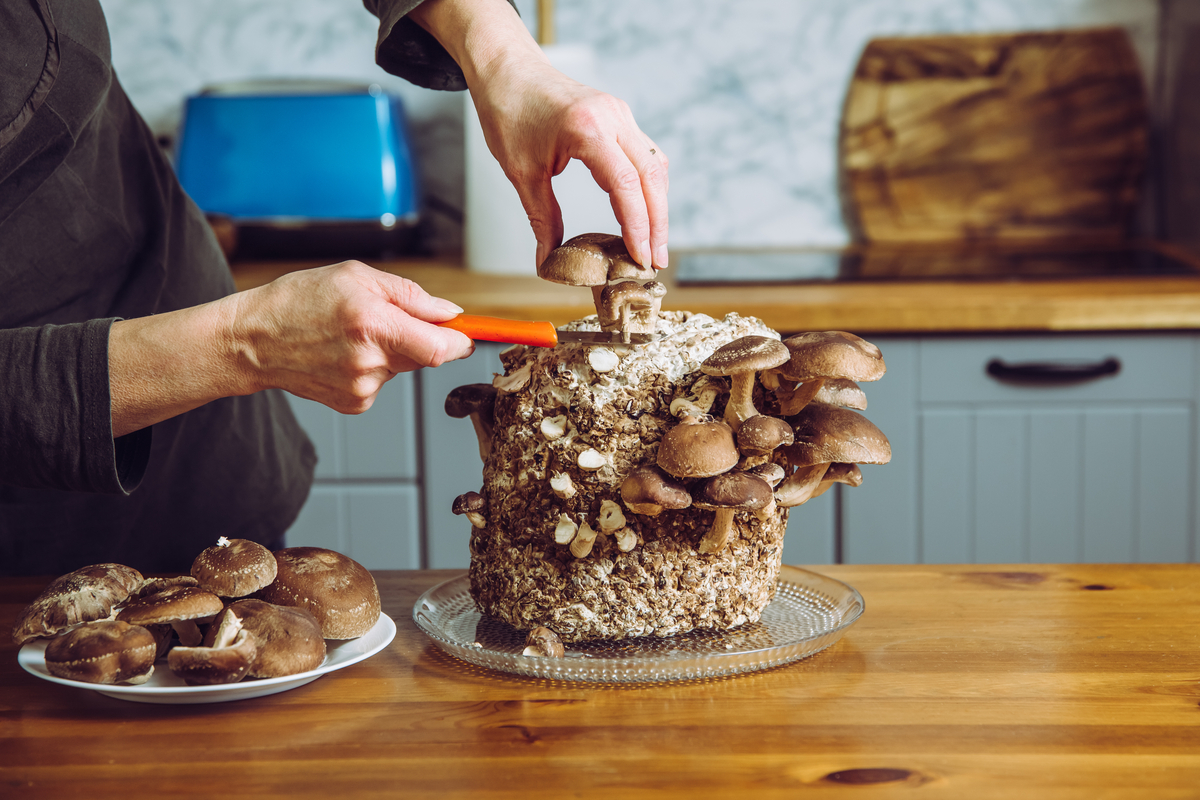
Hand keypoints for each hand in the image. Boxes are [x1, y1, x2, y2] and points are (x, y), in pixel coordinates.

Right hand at [229, 262, 473, 412]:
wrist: (252, 340)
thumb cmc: (300, 300)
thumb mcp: (357, 278)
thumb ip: (411, 296)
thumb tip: (450, 313)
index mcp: (374, 324)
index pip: (441, 348)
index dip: (461, 342)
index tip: (470, 334)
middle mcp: (370, 361)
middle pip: (425, 356)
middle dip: (419, 336)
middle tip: (387, 319)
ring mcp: (362, 388)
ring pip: (402, 367)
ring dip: (392, 350)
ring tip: (351, 335)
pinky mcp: (354, 404)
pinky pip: (383, 381)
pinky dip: (373, 366)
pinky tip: (342, 355)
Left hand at [409, 0, 668, 270]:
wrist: (506, 69)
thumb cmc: (508, 112)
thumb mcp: (520, 172)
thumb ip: (542, 217)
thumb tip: (550, 260)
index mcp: (587, 129)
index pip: (626, 185)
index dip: (638, 226)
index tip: (641, 258)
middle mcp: (612, 117)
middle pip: (651, 177)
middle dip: (657, 223)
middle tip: (656, 263)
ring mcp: (620, 114)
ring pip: (654, 165)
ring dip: (657, 206)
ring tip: (653, 245)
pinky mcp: (619, 116)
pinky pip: (644, 154)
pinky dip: (648, 187)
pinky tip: (644, 213)